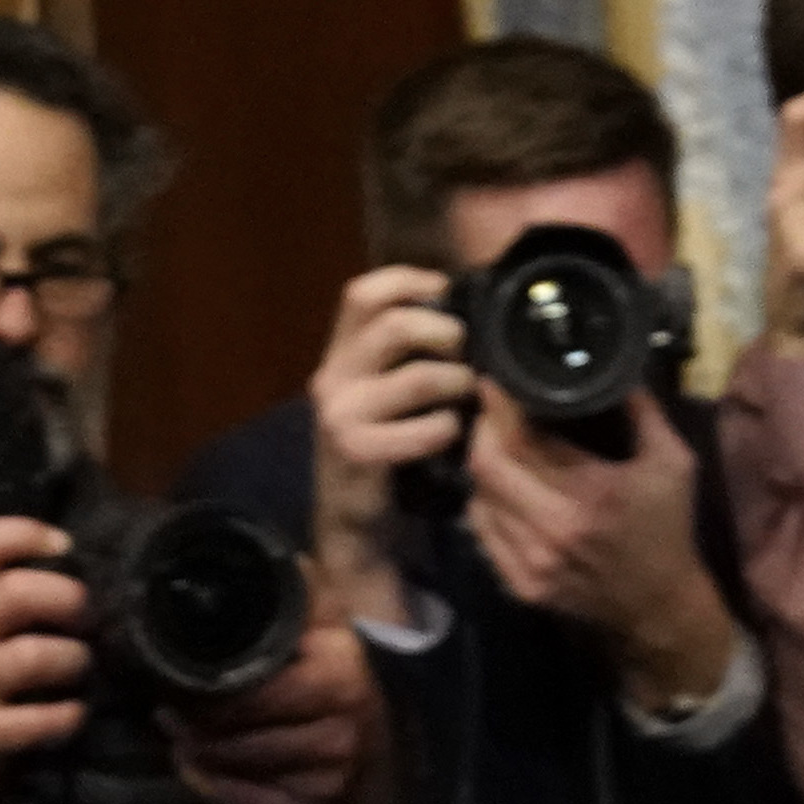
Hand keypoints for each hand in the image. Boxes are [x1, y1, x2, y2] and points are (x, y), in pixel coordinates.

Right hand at [0, 516, 91, 803]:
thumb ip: (9, 595)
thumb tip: (88, 565)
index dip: (24, 533)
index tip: (65, 546)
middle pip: (15, 592)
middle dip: (68, 600)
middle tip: (88, 619)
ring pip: (31, 655)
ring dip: (73, 660)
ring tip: (81, 669)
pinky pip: (30, 720)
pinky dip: (64, 717)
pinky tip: (73, 715)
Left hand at [164, 601, 380, 803]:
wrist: (366, 743)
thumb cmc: (331, 672)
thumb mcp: (324, 622)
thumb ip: (298, 586)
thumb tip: (259, 550)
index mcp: (341, 670)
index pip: (257, 686)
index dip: (209, 684)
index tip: (176, 675)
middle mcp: (343, 724)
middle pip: (240, 731)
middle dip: (194, 721)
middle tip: (167, 708)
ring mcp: (330, 774)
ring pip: (236, 765)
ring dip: (196, 751)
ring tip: (178, 731)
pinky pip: (244, 802)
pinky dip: (212, 786)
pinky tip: (198, 766)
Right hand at [307, 267, 473, 624]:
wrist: (353, 521)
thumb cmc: (385, 446)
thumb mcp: (388, 391)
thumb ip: (411, 353)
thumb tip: (471, 311)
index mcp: (341, 352)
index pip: (364, 292)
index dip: (411, 281)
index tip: (448, 296)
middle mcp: (332, 376)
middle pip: (395, 324)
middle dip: (447, 333)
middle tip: (469, 355)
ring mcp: (339, 415)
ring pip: (418, 376)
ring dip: (457, 383)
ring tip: (468, 396)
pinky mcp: (356, 453)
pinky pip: (423, 429)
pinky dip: (447, 429)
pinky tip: (449, 436)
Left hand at [459, 391, 739, 710]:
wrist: (659, 607)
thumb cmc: (668, 529)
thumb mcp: (673, 462)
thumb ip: (644, 412)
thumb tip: (612, 369)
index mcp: (589, 495)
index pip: (521, 441)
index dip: (498, 408)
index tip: (492, 381)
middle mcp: (552, 530)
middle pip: (486, 467)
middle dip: (482, 430)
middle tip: (491, 409)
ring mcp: (530, 563)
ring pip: (478, 498)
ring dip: (482, 466)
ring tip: (495, 443)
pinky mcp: (519, 586)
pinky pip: (482, 532)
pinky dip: (485, 502)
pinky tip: (502, 486)